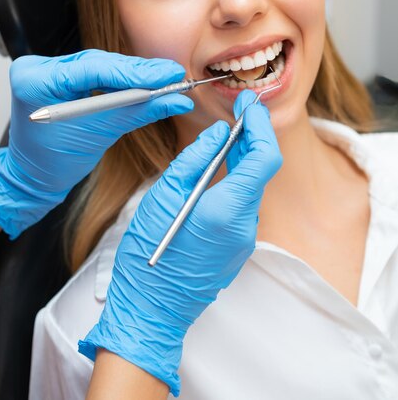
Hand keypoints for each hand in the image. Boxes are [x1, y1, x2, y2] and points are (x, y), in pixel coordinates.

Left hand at [0, 50, 192, 238]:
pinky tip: (146, 81)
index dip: (135, 73)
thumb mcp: (101, 135)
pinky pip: (96, 71)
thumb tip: (176, 100)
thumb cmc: (53, 163)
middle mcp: (38, 68)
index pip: (94, 69)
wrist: (33, 175)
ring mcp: (46, 68)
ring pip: (101, 64)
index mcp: (36, 82)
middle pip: (100, 63)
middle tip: (174, 75)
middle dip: (139, 72)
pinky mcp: (58, 72)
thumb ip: (138, 112)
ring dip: (134, 74)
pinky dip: (121, 79)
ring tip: (166, 79)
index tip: (168, 75)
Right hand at [79, 90, 281, 396]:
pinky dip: (236, 181)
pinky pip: (243, 204)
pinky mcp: (237, 247)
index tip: (250, 104)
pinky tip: (219, 169)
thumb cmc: (149, 254)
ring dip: (244, 158)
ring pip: (252, 187)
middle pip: (261, 170)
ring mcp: (244, 239)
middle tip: (240, 110)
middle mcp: (246, 224)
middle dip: (254, 136)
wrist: (150, 309)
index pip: (265, 156)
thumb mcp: (164, 195)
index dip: (260, 125)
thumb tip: (219, 133)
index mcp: (230, 209)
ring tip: (228, 134)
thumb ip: (195, 158)